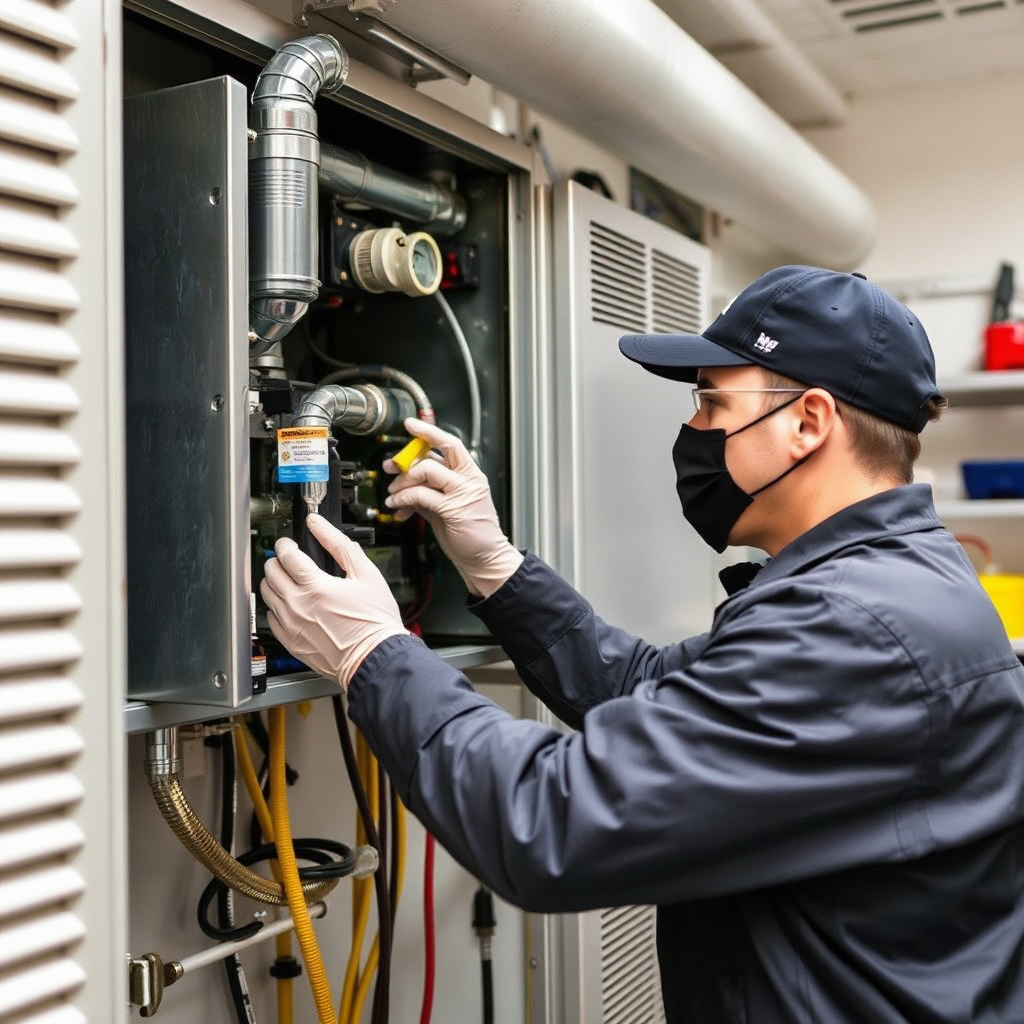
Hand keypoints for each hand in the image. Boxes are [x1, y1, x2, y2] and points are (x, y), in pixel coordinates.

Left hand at [260, 514, 408, 688]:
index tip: (289, 544)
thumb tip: (319, 524)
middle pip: (271, 573)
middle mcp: (298, 606)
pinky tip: (291, 605)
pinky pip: (270, 619)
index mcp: (316, 586)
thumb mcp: (367, 574)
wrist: (375, 658)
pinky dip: (276, 608)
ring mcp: (291, 626)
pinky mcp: (291, 643)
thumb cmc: (375, 621)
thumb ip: (339, 544)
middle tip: (288, 560)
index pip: (286, 556)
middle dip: (277, 561)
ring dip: (273, 582)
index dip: (285, 545)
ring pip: (266, 595)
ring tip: (288, 581)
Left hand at [383, 418, 522, 597]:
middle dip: (410, 455)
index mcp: (470, 475)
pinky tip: (397, 505)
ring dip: (403, 481)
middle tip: (392, 465)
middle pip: (438, 451)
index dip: (429, 432)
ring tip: (394, 494)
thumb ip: (431, 491)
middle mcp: (469, 480)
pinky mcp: (453, 510)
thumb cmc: (471, 535)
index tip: (411, 425)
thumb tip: (408, 483)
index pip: (450, 444)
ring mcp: (463, 494)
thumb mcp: (449, 506)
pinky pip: (421, 495)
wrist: (486, 558)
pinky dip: (404, 499)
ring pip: (427, 471)